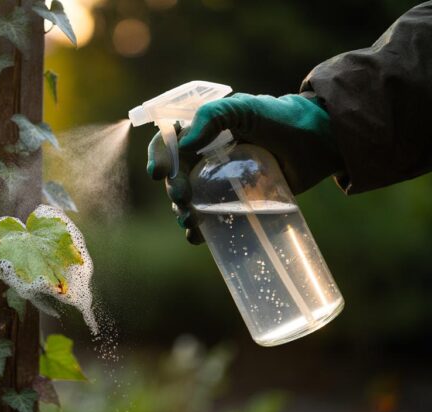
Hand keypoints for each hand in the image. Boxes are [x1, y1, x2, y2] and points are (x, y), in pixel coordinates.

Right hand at [147, 93, 342, 244]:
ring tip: (191, 221)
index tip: (159, 174)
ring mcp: (220, 182)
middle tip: (184, 199)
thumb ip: (213, 116)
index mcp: (202, 132)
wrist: (319, 142)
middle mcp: (206, 157)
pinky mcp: (236, 203)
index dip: (158, 157)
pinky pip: (210, 219)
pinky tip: (198, 237)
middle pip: (176, 176)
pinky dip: (199, 231)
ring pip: (189, 201)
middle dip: (174, 190)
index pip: (168, 143)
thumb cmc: (281, 119)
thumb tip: (185, 144)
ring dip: (182, 213)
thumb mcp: (245, 108)